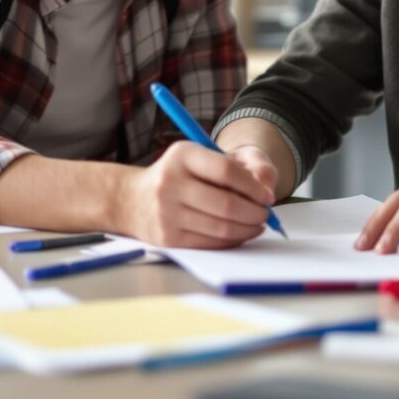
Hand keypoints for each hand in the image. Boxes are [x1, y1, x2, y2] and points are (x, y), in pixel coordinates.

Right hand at [113, 142, 273, 248]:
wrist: (131, 200)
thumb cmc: (176, 176)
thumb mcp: (198, 157)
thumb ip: (235, 166)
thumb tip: (266, 188)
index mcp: (182, 155)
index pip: (226, 171)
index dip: (253, 186)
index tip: (267, 195)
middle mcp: (170, 183)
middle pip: (227, 204)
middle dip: (255, 212)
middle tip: (265, 213)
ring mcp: (166, 213)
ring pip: (221, 227)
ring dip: (247, 228)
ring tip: (257, 223)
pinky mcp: (168, 239)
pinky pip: (211, 243)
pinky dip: (232, 240)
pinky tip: (240, 232)